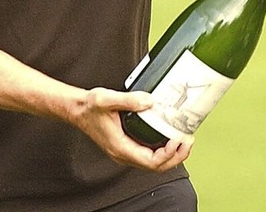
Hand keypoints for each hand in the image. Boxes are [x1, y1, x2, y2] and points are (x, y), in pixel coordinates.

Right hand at [72, 87, 192, 170]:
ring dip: (171, 155)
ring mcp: (125, 151)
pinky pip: (148, 154)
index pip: (151, 161)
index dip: (168, 154)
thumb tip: (149, 102)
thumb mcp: (107, 99)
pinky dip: (162, 149)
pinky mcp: (126, 145)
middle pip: (155, 166)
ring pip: (153, 162)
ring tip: (183, 140)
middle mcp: (124, 153)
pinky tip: (168, 137)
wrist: (77, 109)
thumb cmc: (89, 106)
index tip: (178, 140)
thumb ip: (129, 100)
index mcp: (121, 147)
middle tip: (188, 142)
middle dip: (176, 157)